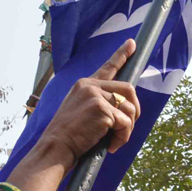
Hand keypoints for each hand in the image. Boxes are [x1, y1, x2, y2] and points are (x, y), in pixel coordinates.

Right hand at [36, 39, 141, 162]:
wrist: (57, 146)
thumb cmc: (71, 134)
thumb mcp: (83, 111)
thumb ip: (100, 103)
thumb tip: (126, 106)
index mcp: (85, 84)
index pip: (108, 67)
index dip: (122, 55)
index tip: (132, 44)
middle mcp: (90, 85)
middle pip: (129, 89)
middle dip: (135, 111)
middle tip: (126, 128)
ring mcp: (95, 95)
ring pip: (130, 109)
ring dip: (127, 129)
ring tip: (114, 140)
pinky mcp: (101, 109)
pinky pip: (126, 123)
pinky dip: (123, 137)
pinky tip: (110, 146)